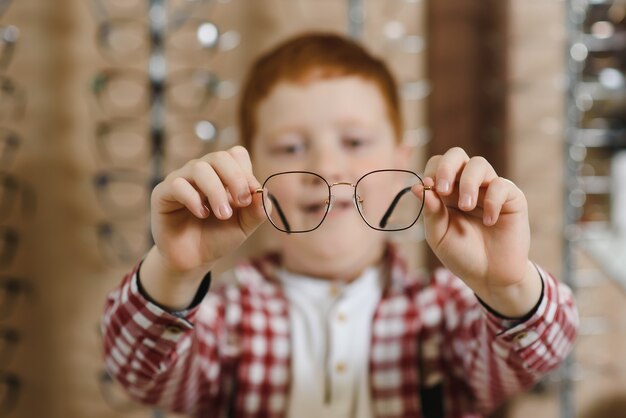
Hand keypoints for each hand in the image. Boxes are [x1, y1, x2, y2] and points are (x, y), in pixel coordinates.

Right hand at [150, 145, 265, 273]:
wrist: (194, 260)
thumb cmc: (218, 237)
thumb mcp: (245, 225)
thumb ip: (258, 209)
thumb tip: (264, 191)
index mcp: (223, 174)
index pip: (236, 154)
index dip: (246, 173)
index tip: (250, 197)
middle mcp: (202, 171)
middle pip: (219, 157)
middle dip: (235, 179)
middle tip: (241, 203)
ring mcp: (182, 179)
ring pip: (199, 168)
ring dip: (216, 192)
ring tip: (223, 214)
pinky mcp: (163, 193)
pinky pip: (178, 184)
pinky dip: (194, 199)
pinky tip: (202, 214)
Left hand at [419, 148, 539, 314]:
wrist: (490, 277)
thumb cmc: (462, 255)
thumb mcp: (439, 236)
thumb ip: (430, 212)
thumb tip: (418, 187)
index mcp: (446, 192)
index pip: (436, 165)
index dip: (431, 172)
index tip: (428, 189)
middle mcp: (467, 185)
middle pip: (456, 155)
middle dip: (447, 167)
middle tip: (443, 190)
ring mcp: (489, 189)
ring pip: (479, 164)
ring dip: (468, 183)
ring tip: (466, 207)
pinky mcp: (511, 198)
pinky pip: (501, 185)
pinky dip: (492, 201)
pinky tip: (489, 221)